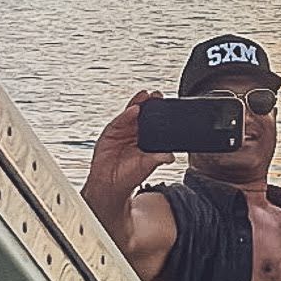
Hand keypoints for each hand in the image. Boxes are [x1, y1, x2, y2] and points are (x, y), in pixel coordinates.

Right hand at [84, 90, 169, 205]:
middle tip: (156, 95)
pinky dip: (125, 115)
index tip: (165, 103)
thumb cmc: (129, 176)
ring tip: (144, 96)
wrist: (110, 185)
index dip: (159, 113)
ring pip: (130, 115)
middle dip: (149, 104)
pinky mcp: (110, 134)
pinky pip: (118, 122)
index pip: (154, 122)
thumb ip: (157, 159)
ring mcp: (122, 132)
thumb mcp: (147, 166)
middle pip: (142, 114)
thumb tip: (171, 157)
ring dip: (137, 104)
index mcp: (146, 139)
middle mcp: (134, 133)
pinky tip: (133, 110)